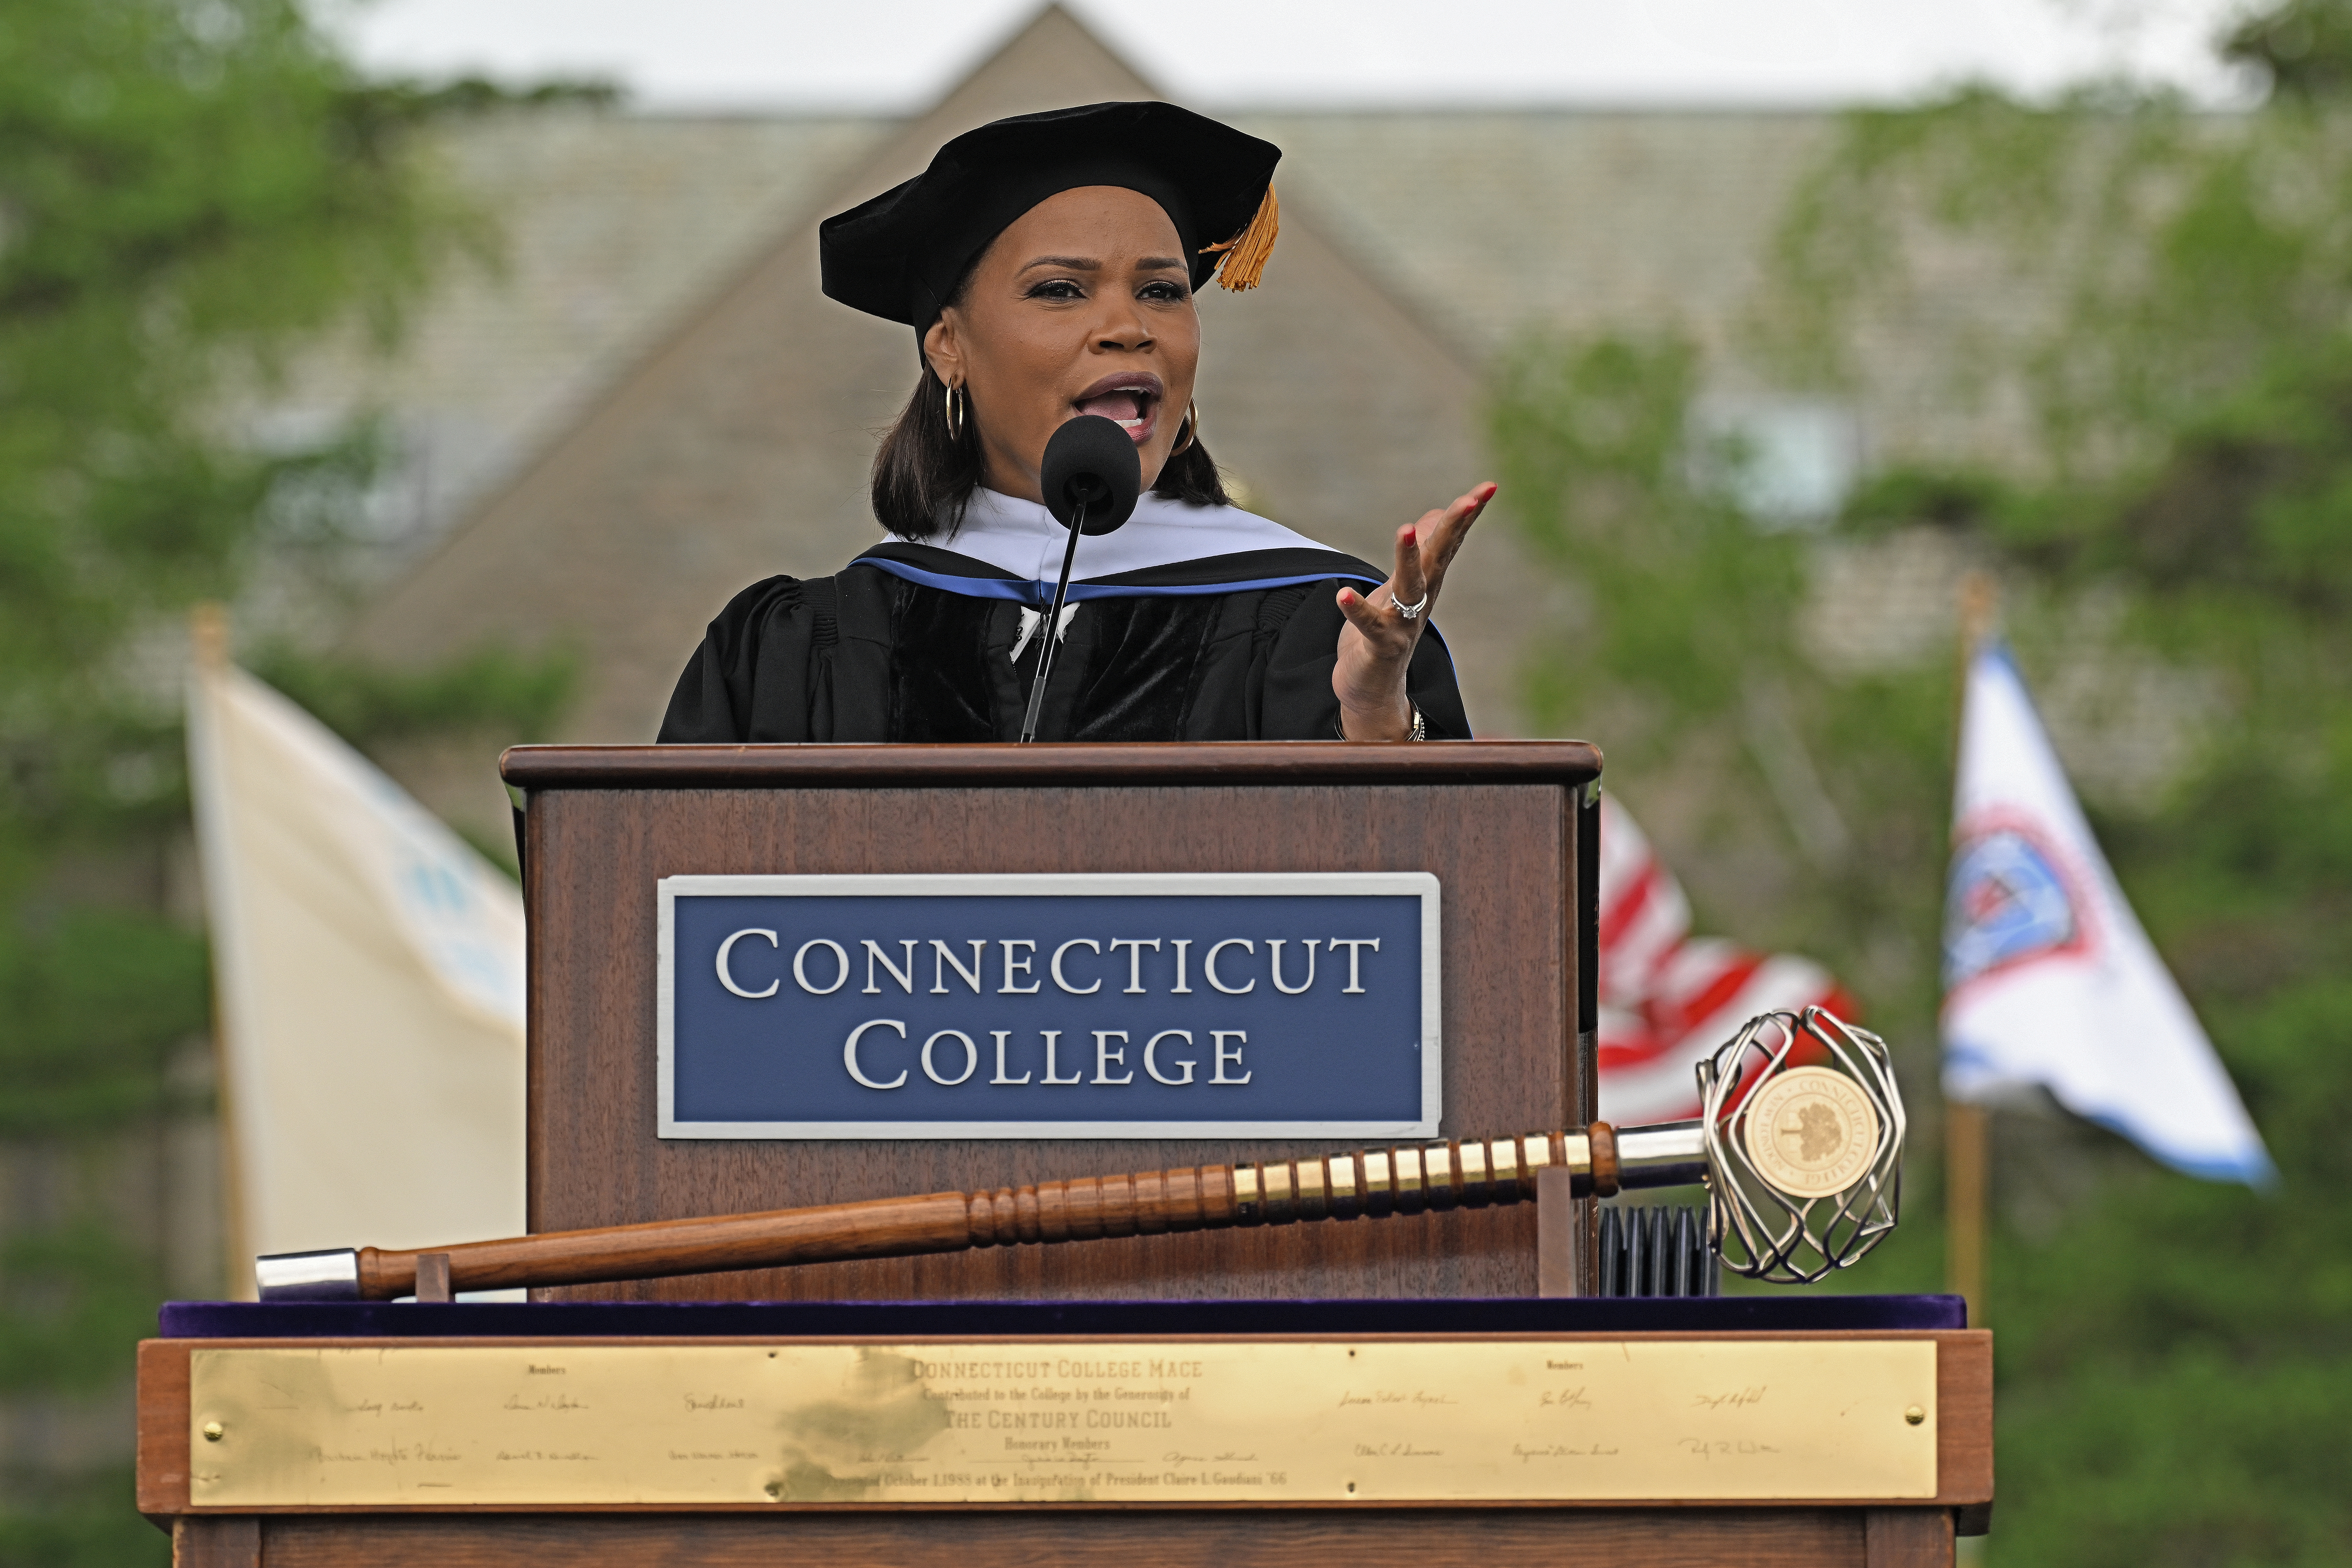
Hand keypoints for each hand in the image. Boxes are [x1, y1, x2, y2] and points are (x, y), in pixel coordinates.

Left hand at [1333, 481, 1495, 740]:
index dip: (1468, 515)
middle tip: (1467, 500)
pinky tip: (1343, 594)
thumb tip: (1436, 514)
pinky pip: (1369, 625)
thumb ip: (1420, 551)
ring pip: (1409, 587)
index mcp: (1426, 583)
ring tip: (1405, 528)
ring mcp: (1402, 624)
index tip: (1489, 487)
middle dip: (1453, 529)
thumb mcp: (1402, 586)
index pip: (1449, 542)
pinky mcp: (1379, 646)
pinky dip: (1357, 610)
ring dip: (1407, 558)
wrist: (1373, 687)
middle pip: (1438, 558)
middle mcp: (1420, 601)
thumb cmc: (1386, 631)